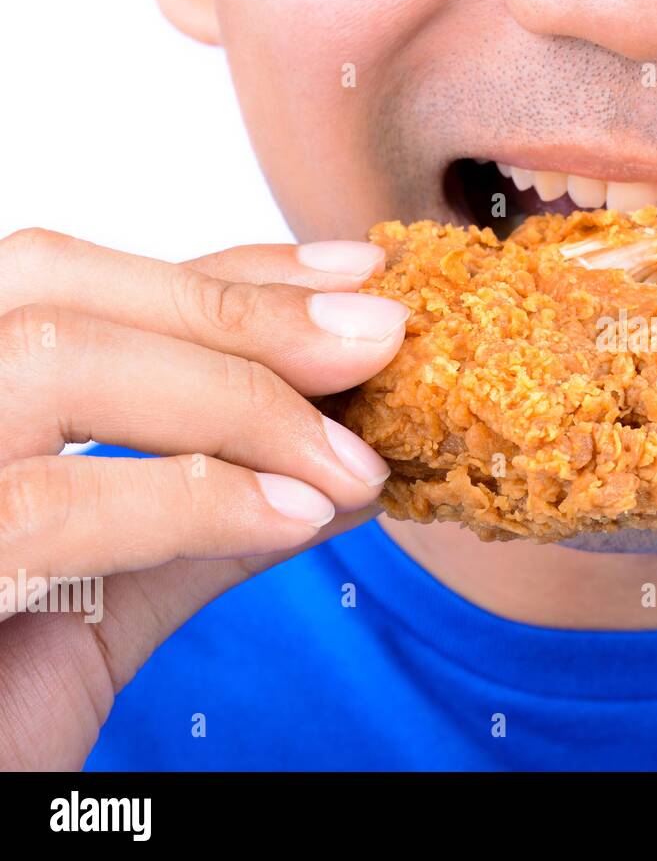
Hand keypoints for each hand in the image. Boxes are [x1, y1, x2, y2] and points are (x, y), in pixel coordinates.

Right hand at [0, 228, 405, 767]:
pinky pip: (58, 505)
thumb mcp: (99, 602)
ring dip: (242, 403)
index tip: (357, 276)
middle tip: (381, 338)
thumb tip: (340, 470)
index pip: (77, 282)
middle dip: (242, 310)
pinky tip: (296, 518)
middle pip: (57, 287)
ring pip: (60, 359)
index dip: (225, 273)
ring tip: (352, 462)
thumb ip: (201, 524)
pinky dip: (199, 500)